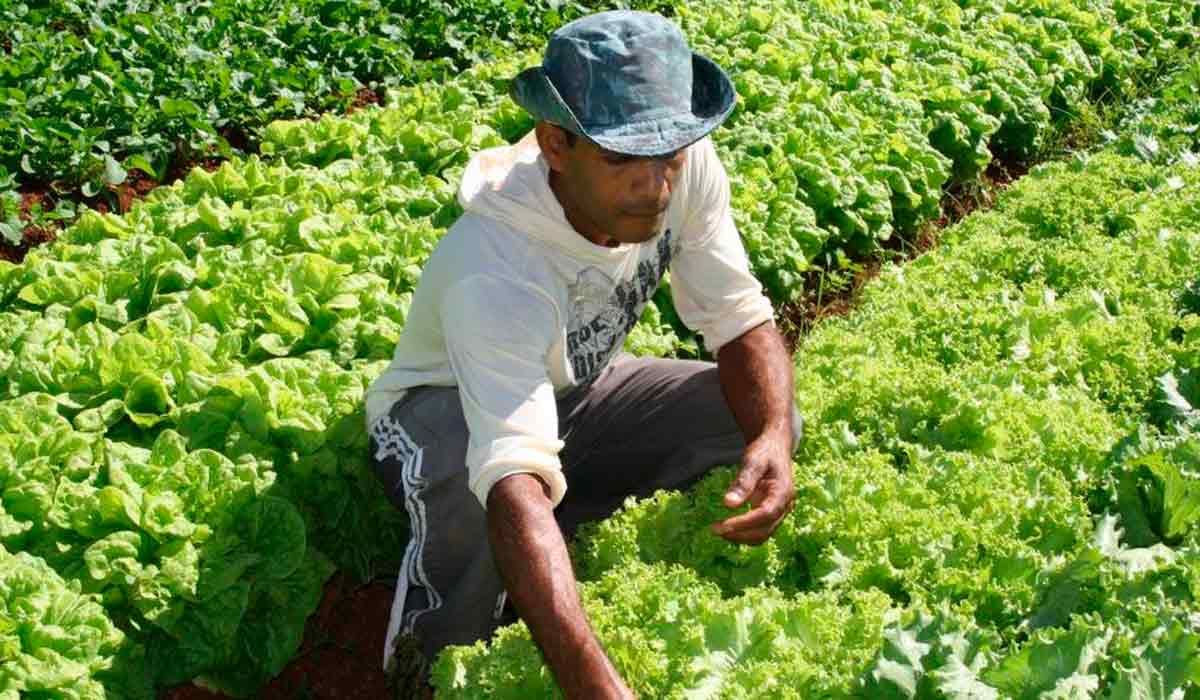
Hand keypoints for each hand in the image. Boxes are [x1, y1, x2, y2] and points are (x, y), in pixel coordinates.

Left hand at [711, 430, 794, 544]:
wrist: (775, 448)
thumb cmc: (764, 452)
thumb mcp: (753, 461)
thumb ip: (743, 482)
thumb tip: (728, 504)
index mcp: (783, 492)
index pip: (765, 514)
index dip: (744, 523)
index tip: (722, 526)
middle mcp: (785, 506)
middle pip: (764, 530)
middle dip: (739, 534)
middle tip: (714, 530)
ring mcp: (780, 512)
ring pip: (762, 535)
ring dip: (741, 537)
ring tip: (718, 530)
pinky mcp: (772, 515)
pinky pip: (759, 530)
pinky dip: (744, 533)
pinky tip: (727, 527)